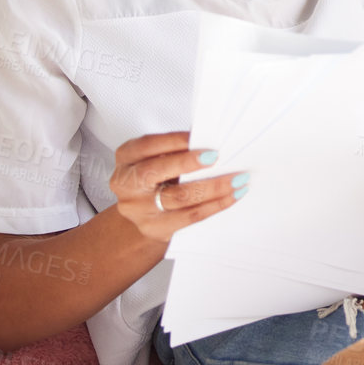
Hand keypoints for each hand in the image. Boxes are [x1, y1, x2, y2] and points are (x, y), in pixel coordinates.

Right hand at [111, 130, 247, 244]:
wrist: (144, 213)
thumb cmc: (157, 177)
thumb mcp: (158, 157)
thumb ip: (177, 148)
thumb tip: (211, 136)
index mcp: (127, 157)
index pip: (148, 145)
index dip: (174, 140)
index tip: (199, 137)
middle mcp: (127, 183)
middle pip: (156, 172)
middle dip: (188, 163)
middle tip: (216, 157)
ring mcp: (139, 209)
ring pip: (179, 197)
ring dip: (213, 187)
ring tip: (237, 179)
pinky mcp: (155, 228)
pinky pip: (190, 216)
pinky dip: (215, 205)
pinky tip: (232, 196)